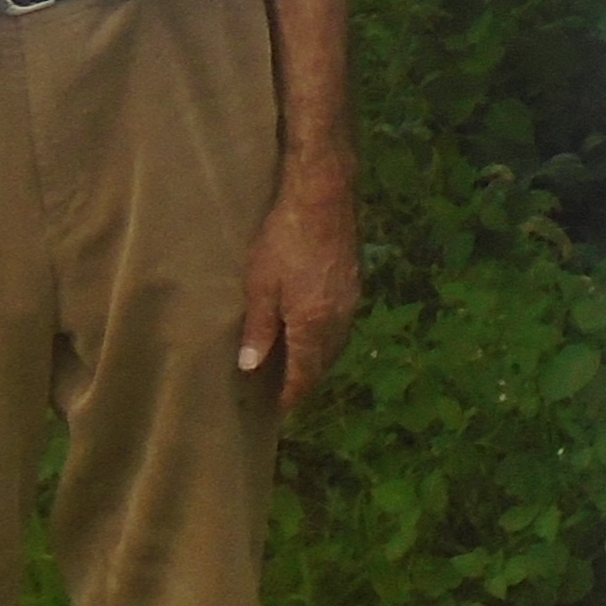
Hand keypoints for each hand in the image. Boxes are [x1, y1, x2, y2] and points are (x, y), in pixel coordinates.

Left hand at [234, 170, 362, 407]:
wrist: (323, 197)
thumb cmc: (283, 240)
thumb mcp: (261, 285)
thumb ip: (258, 329)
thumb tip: (251, 367)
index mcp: (314, 325)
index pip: (304, 374)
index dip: (291, 394)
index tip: (277, 409)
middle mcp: (339, 320)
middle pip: (323, 363)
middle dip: (304, 380)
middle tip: (283, 389)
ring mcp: (351, 301)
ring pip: (335, 344)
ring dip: (317, 359)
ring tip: (295, 363)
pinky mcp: (354, 283)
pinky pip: (341, 324)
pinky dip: (325, 337)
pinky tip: (312, 328)